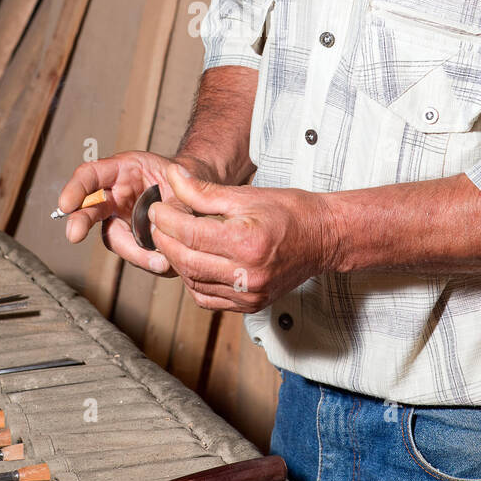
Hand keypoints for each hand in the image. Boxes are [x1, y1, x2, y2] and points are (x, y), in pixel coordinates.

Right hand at [56, 151, 206, 275]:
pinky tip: (167, 262)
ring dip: (133, 252)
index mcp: (123, 170)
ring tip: (161, 262)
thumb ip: (176, 205)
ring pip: (114, 238)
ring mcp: (120, 219)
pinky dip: (148, 259)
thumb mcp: (186, 184)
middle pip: (90, 208)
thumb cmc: (184, 181)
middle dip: (80, 221)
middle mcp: (115, 195)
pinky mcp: (131, 239)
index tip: (66, 204)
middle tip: (73, 235)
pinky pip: (133, 253)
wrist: (198, 195)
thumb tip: (162, 233)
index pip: (92, 174)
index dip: (76, 188)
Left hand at [146, 161, 333, 311]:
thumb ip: (203, 190)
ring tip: (172, 239)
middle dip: (165, 240)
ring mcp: (250, 293)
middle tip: (157, 223)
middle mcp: (247, 274)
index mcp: (246, 242)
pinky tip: (192, 262)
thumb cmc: (292, 212)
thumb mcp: (245, 194)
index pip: (190, 233)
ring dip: (176, 261)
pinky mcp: (250, 304)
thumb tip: (173, 176)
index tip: (155, 208)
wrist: (325, 238)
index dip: (165, 219)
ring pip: (193, 283)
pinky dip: (193, 280)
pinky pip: (208, 298)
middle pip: (187, 260)